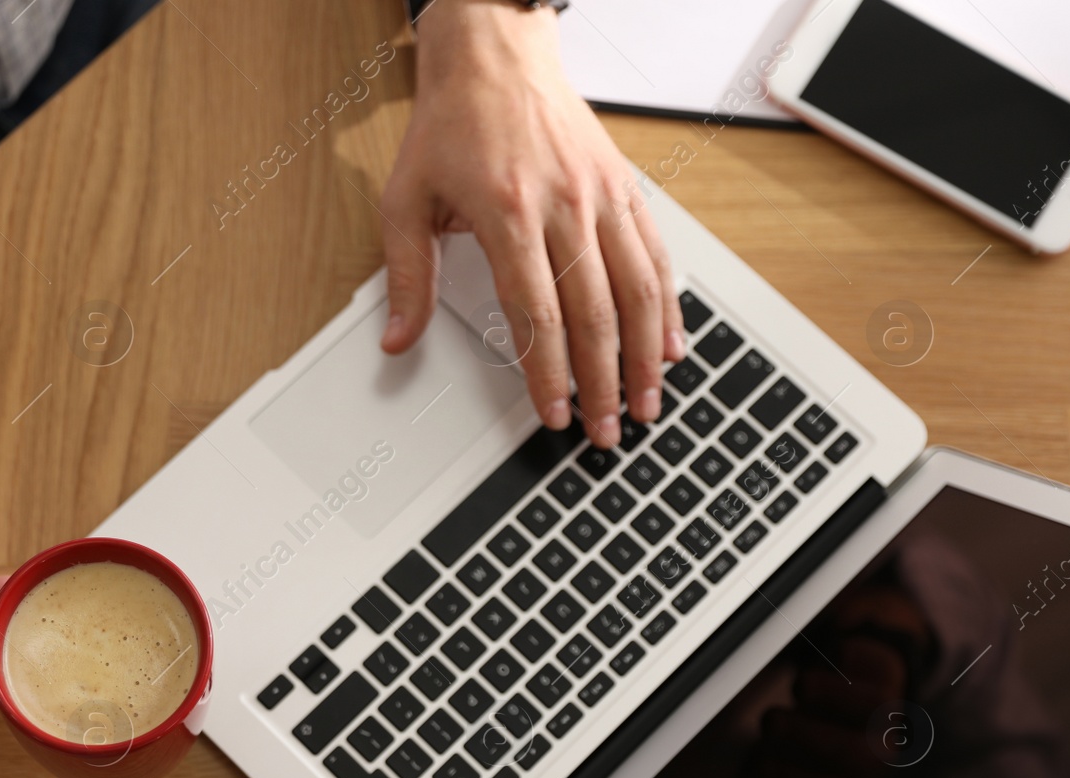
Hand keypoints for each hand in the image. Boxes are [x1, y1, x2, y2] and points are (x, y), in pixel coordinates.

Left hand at [380, 0, 683, 447]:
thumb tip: (398, 339)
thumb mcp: (405, 198)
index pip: (535, 315)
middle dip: (603, 383)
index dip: (548, 373)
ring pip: (638, 290)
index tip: (554, 414)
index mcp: (508, 213)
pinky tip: (672, 344)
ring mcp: (602, 197)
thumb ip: (406, 276)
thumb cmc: (451, 125)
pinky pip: (655, 256)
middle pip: (595, 314)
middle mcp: (564, 206)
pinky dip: (669, 306)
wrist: (496, 55)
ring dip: (646, 356)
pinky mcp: (625, 188)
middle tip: (607, 431)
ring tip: (648, 402)